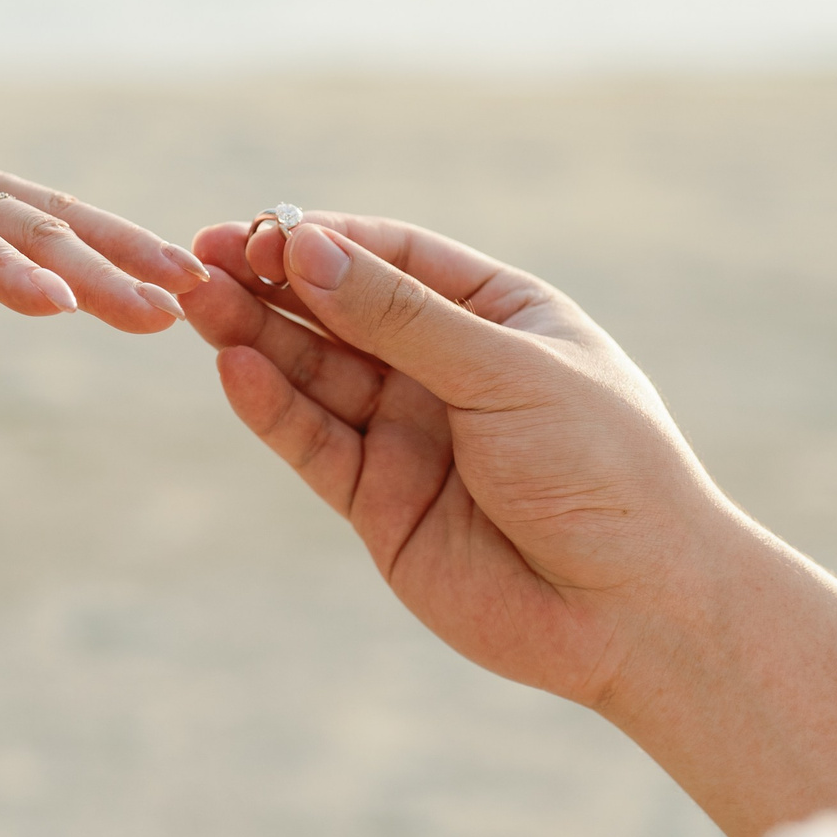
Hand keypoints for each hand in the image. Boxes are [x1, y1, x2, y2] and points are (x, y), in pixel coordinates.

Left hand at [0, 83, 207, 333]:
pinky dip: (108, 235)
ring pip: (55, 215)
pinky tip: (162, 268)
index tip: (58, 306)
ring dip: (126, 250)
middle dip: (102, 271)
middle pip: (30, 229)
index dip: (3, 273)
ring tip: (189, 286)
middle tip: (166, 311)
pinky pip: (49, 208)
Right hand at [182, 212, 735, 708]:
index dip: (327, 240)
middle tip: (203, 256)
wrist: (637, 609)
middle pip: (341, 312)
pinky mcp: (380, 503)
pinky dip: (273, 408)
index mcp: (499, 316)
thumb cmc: (603, 467)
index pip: (395, 258)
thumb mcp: (505, 371)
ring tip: (199, 302)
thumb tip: (304, 247)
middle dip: (274, 283)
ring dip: (256, 337)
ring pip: (316, 375)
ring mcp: (411, 437)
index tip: (262, 227)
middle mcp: (448, 370)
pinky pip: (315, 444)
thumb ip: (399, 317)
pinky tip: (235, 369)